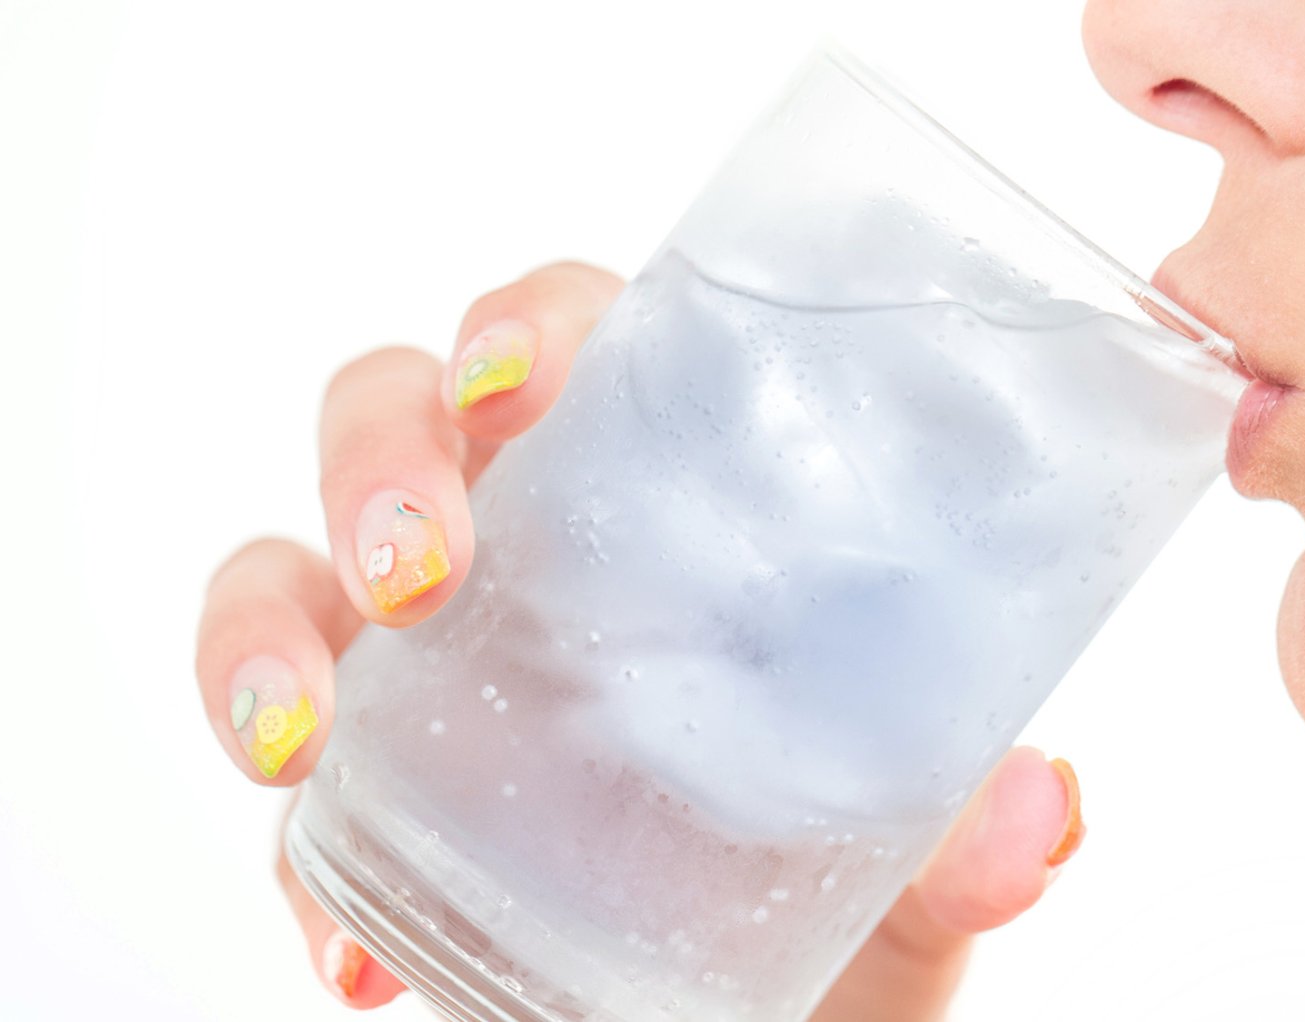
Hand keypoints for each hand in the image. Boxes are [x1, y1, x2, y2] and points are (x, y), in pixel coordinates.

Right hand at [194, 262, 1086, 1017]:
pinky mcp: (361, 786)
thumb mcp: (902, 871)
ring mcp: (420, 658)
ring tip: (299, 740)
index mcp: (657, 497)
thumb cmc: (830, 894)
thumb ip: (957, 838)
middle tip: (421, 569)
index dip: (526, 322)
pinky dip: (289, 860)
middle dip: (376, 463)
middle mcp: (521, 547)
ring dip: (262, 634)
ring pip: (281, 565)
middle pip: (396, 413)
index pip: (575, 340)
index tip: (519, 377)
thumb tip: (1041, 813)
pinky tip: (347, 947)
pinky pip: (280, 782)